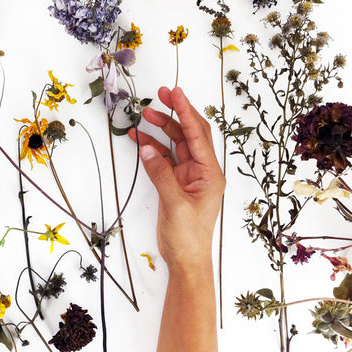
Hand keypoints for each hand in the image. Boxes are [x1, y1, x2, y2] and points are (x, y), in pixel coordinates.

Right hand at [128, 86, 224, 273]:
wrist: (186, 259)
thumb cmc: (188, 236)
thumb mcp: (175, 204)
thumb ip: (161, 174)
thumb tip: (147, 148)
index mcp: (210, 174)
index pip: (198, 135)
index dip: (186, 112)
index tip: (175, 93)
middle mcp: (201, 171)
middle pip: (189, 134)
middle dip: (175, 114)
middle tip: (161, 95)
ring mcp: (188, 176)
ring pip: (175, 144)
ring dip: (161, 129)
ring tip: (144, 115)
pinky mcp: (175, 183)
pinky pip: (164, 159)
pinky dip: (153, 149)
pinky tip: (141, 140)